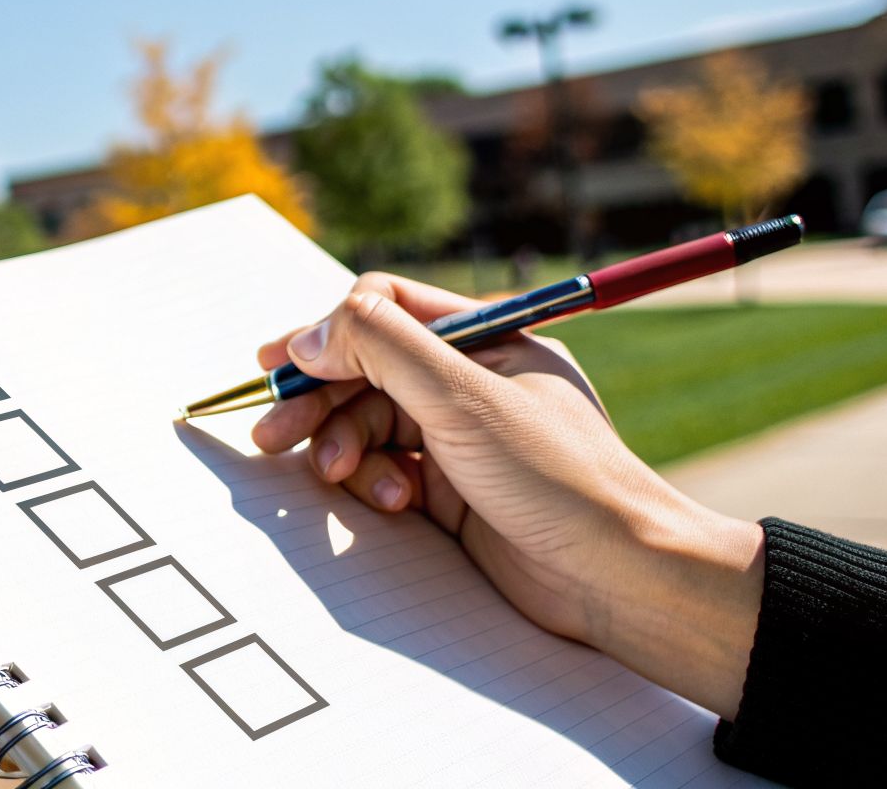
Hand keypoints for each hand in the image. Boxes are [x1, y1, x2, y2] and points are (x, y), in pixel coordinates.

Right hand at [252, 272, 763, 719]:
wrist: (616, 576)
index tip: (285, 365)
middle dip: (318, 399)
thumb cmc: (558, 477)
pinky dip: (373, 482)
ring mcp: (458, 440)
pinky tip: (392, 504)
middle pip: (367, 371)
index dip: (330, 332)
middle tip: (271, 431)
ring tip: (333, 474)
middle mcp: (469, 384)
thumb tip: (310, 335)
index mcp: (487, 339)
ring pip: (368, 425)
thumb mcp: (464, 398)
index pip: (388, 310)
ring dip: (342, 447)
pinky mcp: (449, 494)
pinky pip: (384, 472)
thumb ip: (383, 350)